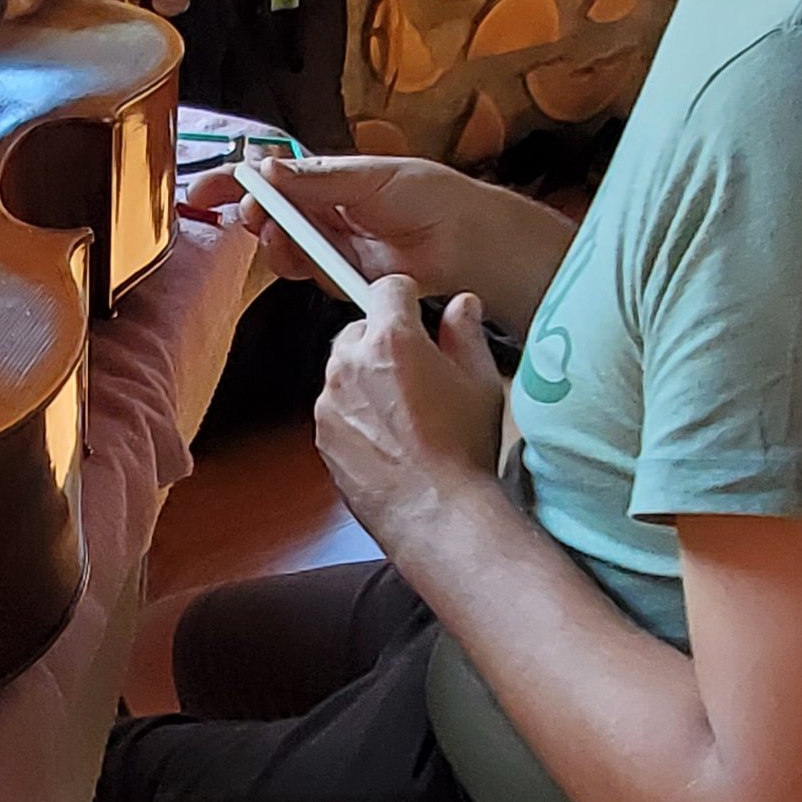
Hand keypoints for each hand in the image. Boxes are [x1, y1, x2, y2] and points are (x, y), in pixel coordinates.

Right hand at [180, 149, 488, 304]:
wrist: (468, 242)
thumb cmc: (429, 196)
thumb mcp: (370, 176)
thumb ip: (317, 178)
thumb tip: (267, 169)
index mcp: (327, 178)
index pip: (268, 178)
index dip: (231, 184)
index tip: (201, 192)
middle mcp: (324, 211)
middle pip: (268, 215)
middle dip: (253, 216)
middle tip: (251, 216)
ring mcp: (331, 245)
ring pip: (282, 248)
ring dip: (277, 244)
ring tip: (283, 237)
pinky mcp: (342, 277)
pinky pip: (309, 274)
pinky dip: (305, 268)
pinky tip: (317, 261)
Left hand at [313, 275, 507, 546]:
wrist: (436, 513)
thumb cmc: (462, 450)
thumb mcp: (480, 381)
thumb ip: (465, 332)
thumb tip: (461, 306)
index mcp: (391, 340)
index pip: (387, 288)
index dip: (406, 298)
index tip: (416, 312)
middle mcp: (350, 363)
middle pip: (360, 329)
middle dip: (384, 342)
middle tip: (417, 373)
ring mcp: (330, 401)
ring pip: (345, 370)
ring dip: (367, 379)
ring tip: (405, 414)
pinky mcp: (321, 434)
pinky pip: (336, 408)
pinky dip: (355, 414)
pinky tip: (388, 439)